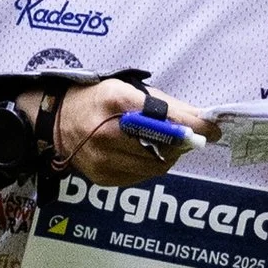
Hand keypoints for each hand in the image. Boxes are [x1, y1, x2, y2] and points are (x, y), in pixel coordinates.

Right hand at [51, 78, 211, 185]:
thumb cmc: (97, 100)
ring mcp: (103, 159)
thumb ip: (165, 104)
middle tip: (189, 138)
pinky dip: (150, 166)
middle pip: (163, 147)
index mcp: (115, 101)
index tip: (212, 129)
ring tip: (164, 145)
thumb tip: (203, 118)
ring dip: (169, 157)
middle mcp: (106, 133)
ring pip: (156, 166)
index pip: (163, 118)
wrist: (55, 122)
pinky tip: (143, 154)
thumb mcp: (126, 89)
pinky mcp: (103, 178)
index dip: (191, 126)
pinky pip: (141, 177)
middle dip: (182, 143)